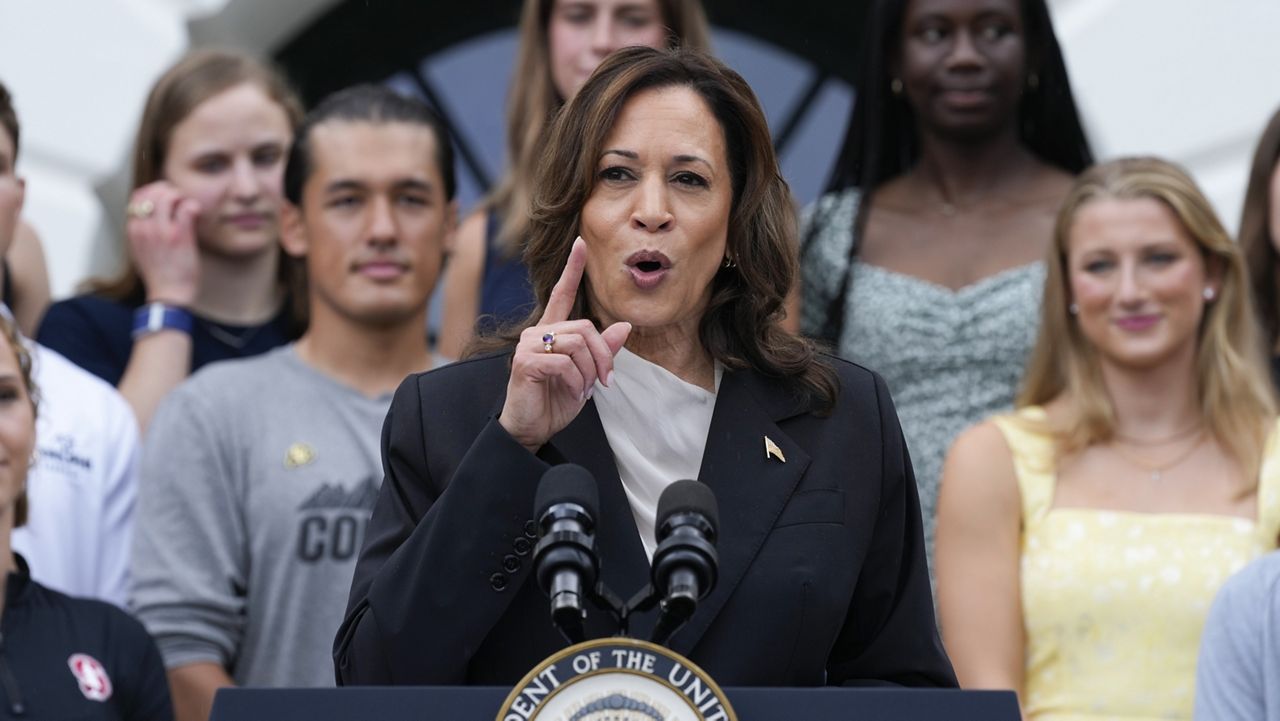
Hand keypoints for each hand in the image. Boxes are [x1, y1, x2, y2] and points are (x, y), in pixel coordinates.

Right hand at [126, 181, 200, 306]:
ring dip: (181, 196)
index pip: (137, 196)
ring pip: (168, 196)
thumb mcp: (140, 250)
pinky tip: (197, 213)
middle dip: (169, 190)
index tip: (166, 197)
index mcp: (132, 230)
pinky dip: (193, 205)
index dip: (153, 191)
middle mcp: (143, 227)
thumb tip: (152, 214)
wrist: (168, 295)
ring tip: (188, 207)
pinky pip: (186, 208)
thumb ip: (143, 231)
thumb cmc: (159, 275)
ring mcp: (161, 231)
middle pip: (153, 192)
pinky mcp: (179, 236)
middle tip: (181, 199)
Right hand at [499, 237, 629, 452]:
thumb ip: (602, 351)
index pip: (562, 294)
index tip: (580, 243)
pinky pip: (565, 363)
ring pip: (577, 344)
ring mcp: (528, 345)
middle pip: (584, 328)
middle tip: (606, 381)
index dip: (572, 268)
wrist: (531, 428)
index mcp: (551, 331)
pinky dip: (576, 381)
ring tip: (584, 391)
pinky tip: (572, 393)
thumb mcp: (586, 376)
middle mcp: (537, 332)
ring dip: (589, 372)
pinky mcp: (525, 361)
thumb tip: (625, 326)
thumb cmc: (555, 401)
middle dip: (603, 356)